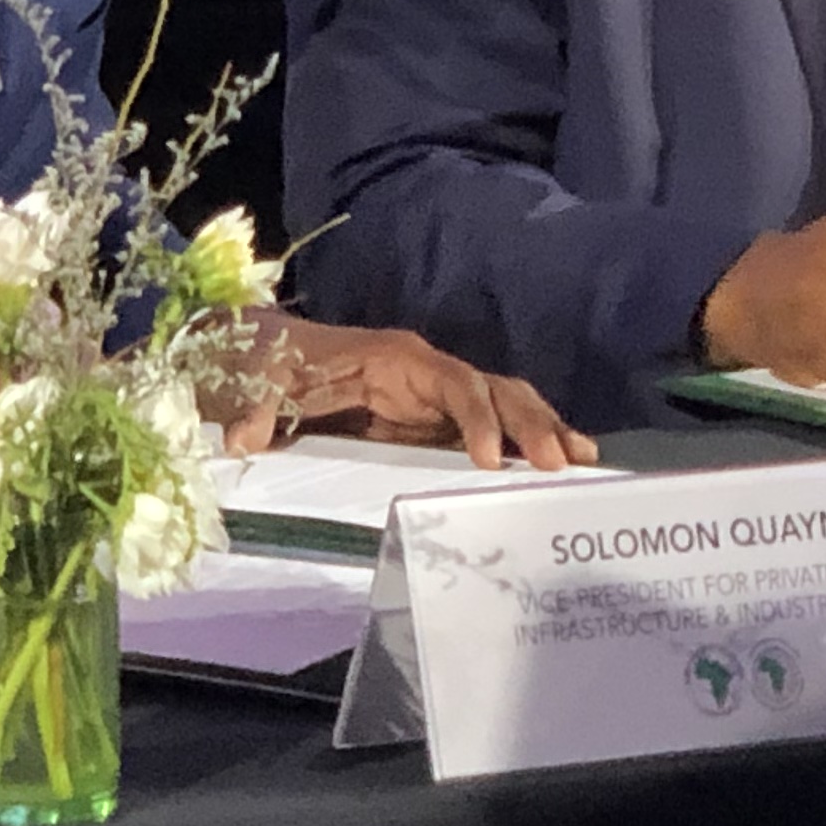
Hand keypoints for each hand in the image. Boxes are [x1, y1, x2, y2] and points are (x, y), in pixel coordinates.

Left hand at [220, 314, 594, 470]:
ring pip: (505, 404)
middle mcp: (429, 372)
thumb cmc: (270, 362)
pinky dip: (524, 443)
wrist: (264, 360)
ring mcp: (436, 397)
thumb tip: (245, 439)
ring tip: (580, 463)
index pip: (455, 381)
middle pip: (496, 389)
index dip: (477, 416)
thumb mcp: (260, 377)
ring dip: (542, 430)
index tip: (489, 459)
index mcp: (398, 358)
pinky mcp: (435, 421)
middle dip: (529, 424)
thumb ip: (258, 404)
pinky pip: (490, 428)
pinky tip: (556, 467)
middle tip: (558, 465)